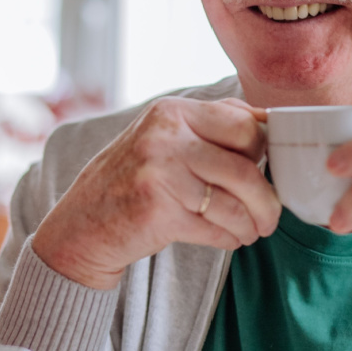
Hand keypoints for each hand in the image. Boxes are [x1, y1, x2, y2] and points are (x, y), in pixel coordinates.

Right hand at [31, 97, 282, 289]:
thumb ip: (211, 124)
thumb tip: (267, 121)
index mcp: (172, 112)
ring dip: (252, 224)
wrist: (83, 224)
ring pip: (235, 203)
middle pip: (246, 165)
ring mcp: (160, 174)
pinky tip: (228, 238)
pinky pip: (216, 229)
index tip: (265, 171)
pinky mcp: (159, 212)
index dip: (263, 152)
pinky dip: (230, 239)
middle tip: (269, 213)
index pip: (244, 124)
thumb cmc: (133, 179)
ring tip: (250, 231)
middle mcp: (165, 137)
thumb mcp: (163, 137)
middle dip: (267, 196)